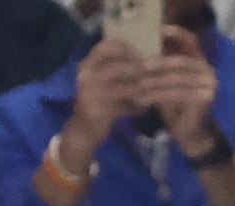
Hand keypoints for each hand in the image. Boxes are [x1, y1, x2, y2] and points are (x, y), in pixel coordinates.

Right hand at [61, 38, 145, 168]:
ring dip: (140, 90)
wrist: (83, 129)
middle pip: (118, 67)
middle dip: (138, 71)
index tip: (139, 54)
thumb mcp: (100, 80)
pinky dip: (136, 109)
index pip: (105, 47)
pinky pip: (124, 108)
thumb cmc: (96, 100)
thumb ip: (115, 68)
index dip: (125, 49)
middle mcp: (87, 76)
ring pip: (124, 89)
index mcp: (87, 64)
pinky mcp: (99, 112)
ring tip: (150, 92)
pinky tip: (143, 111)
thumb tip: (144, 58)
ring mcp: (92, 94)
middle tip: (151, 75)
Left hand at [142, 26, 219, 150]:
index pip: (191, 41)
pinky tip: (144, 98)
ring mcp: (210, 84)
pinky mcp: (206, 99)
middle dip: (159, 63)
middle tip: (140, 65)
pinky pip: (178, 94)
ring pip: (177, 78)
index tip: (159, 31)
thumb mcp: (168, 79)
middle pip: (181, 61)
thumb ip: (163, 63)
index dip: (177, 34)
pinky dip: (158, 96)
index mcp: (201, 61)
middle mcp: (209, 70)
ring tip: (138, 83)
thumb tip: (143, 44)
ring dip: (156, 81)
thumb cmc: (176, 105)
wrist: (190, 132)